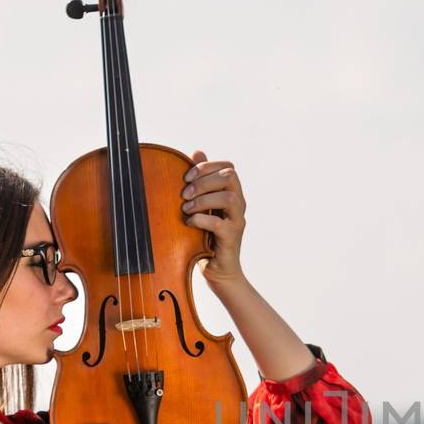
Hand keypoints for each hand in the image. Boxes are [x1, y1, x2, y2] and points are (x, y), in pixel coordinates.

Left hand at [182, 149, 247, 285]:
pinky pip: (219, 223)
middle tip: (184, 193)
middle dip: (204, 180)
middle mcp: (239, 205)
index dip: (206, 167)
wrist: (217, 271)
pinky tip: (189, 222)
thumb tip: (197, 151)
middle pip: (230, 177)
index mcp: (232, 193)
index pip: (228, 167)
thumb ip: (200, 180)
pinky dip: (201, 219)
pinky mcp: (231, 239)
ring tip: (186, 208)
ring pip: (228, 197)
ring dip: (203, 199)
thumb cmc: (206, 237)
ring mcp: (237, 221)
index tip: (186, 177)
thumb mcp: (200, 205)